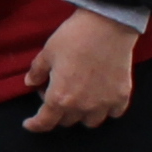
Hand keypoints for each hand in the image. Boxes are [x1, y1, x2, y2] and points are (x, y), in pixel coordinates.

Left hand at [25, 6, 140, 132]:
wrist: (107, 26)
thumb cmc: (73, 38)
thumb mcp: (47, 53)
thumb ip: (37, 72)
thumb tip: (30, 83)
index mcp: (59, 98)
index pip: (45, 122)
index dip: (35, 125)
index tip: (29, 124)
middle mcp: (82, 106)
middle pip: (67, 121)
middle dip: (58, 112)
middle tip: (55, 93)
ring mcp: (104, 103)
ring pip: (91, 122)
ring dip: (82, 115)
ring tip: (79, 100)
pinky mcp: (122, 96)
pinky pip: (114, 113)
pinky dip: (106, 110)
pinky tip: (101, 98)